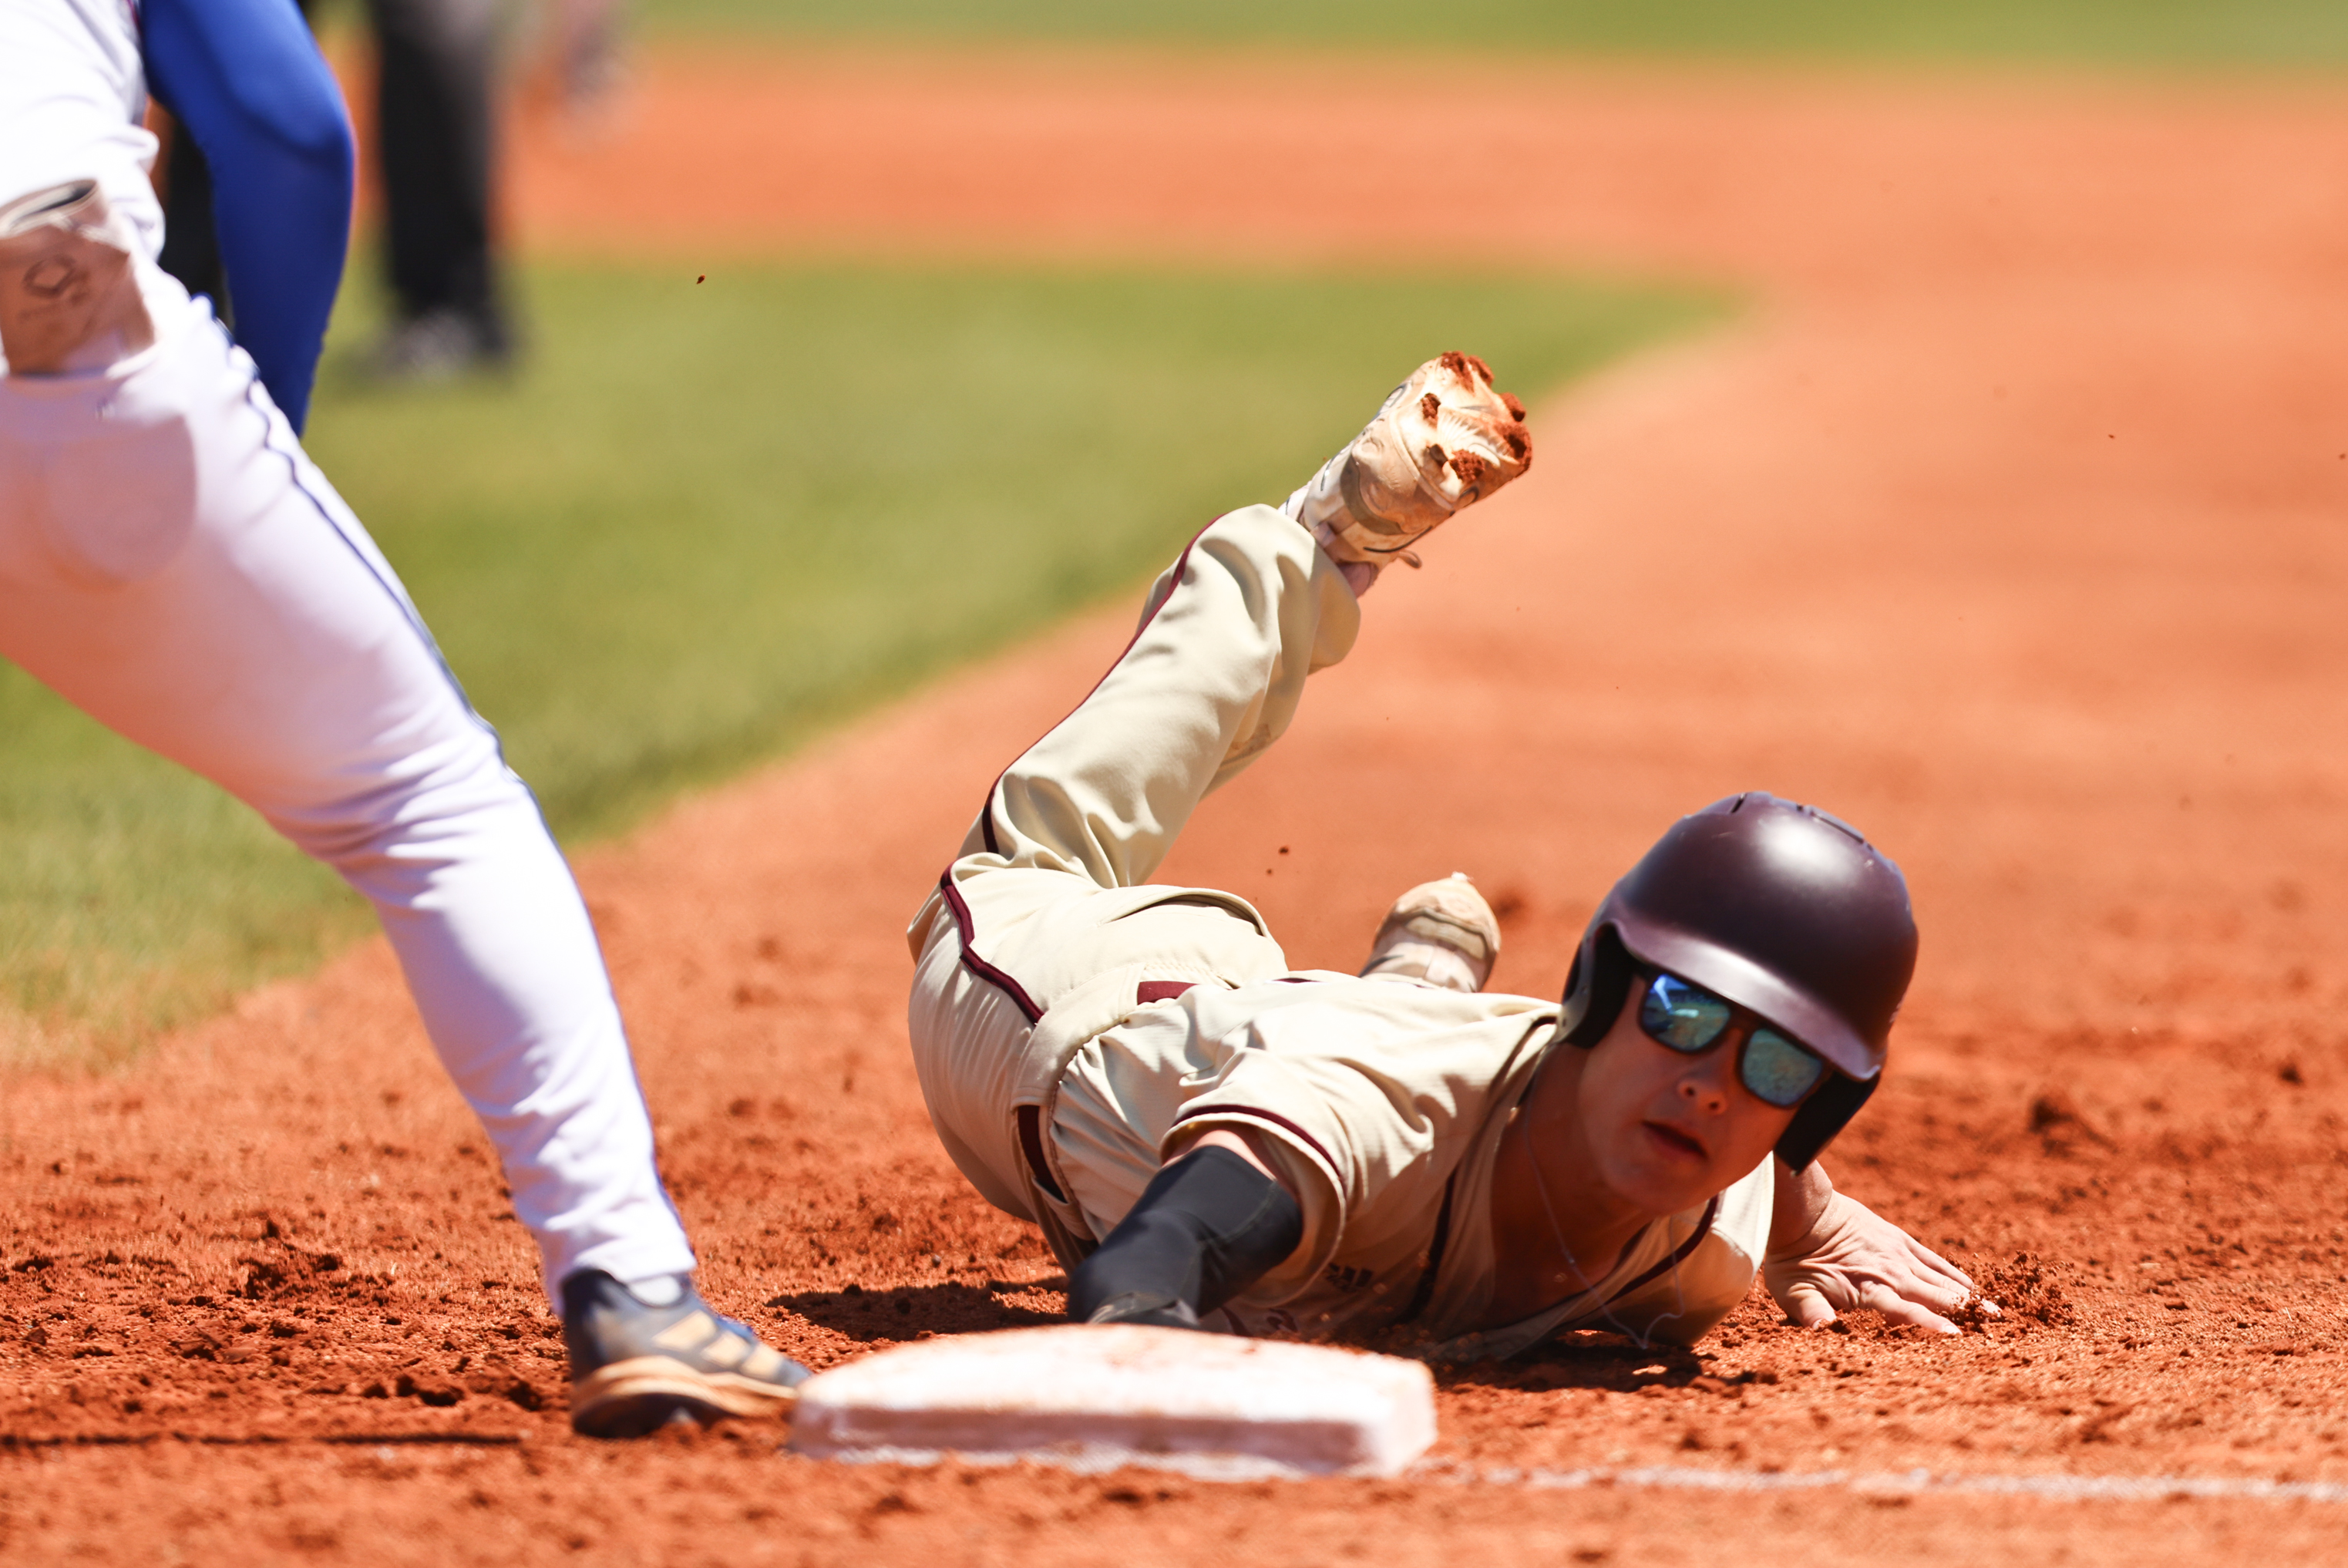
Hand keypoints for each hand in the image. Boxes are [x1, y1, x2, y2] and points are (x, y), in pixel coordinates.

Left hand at [1763, 1189, 1993, 1335]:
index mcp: (1868, 1288)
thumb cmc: (1792, 1257)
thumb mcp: (1793, 1291)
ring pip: (1940, 1278)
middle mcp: (1890, 1271)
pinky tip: (1969, 1284)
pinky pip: (1932, 1259)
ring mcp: (1897, 1253)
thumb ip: (1812, 1313)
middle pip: (1934, 1295)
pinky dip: (1952, 1272)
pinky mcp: (1898, 1238)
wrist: (1801, 1208)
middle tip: (1996, 1326)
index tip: (1957, 1336)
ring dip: (1966, 1294)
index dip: (1931, 1324)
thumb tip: (1823, 1331)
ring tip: (1995, 1309)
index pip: (1906, 1310)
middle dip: (1965, 1311)